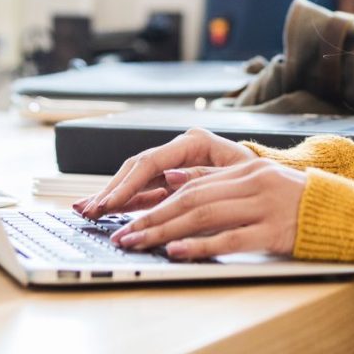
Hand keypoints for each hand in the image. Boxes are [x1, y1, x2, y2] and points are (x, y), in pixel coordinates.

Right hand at [73, 128, 256, 219]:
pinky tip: (105, 209)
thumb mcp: (236, 177)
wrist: (267, 183)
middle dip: (113, 190)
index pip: (152, 161)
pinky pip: (143, 191)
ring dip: (112, 196)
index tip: (110, 203)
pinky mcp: (172, 180)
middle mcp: (179, 149)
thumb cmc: (255, 177)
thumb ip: (202, 177)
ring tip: (86, 210)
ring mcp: (174, 164)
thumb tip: (170, 178)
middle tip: (90, 211)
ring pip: (135, 179)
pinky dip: (124, 201)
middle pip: (137, 169)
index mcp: (194, 142)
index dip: (128, 184)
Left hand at [110, 158, 307, 259]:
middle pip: (192, 199)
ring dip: (165, 231)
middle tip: (122, 234)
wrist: (342, 213)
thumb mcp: (259, 184)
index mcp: (246, 169)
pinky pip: (230, 238)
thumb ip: (220, 182)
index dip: (157, 201)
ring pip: (205, 216)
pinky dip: (200, 246)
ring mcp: (264, 205)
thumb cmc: (298, 202)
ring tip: (139, 242)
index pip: (192, 185)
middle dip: (152, 217)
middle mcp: (253, 182)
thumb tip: (171, 180)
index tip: (129, 218)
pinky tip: (177, 252)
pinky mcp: (274, 230)